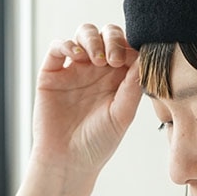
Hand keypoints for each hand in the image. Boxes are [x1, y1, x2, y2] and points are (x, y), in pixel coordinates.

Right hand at [31, 23, 141, 175]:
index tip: (131, 60)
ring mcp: (75, 69)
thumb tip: (144, 59)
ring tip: (97, 59)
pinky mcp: (52, 73)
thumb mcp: (123, 114)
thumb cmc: (99, 142)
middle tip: (114, 59)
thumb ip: (132, 86)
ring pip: (84, 34)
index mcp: (119, 77)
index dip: (130, 46)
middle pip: (107, 35)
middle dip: (113, 39)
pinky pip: (58, 47)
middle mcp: (98, 69)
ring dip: (92, 39)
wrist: (68, 161)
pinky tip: (77, 57)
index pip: (127, 48)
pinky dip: (67, 45)